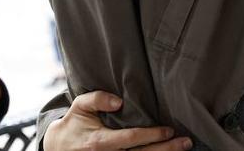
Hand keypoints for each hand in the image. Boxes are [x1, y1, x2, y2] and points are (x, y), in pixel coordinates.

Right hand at [44, 91, 189, 150]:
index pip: (131, 139)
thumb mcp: (80, 107)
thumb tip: (119, 101)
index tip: (169, 130)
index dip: (151, 135)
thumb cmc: (73, 125)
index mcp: (99, 142)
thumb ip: (97, 98)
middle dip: (166, 150)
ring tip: (183, 149)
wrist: (57, 148)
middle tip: (186, 142)